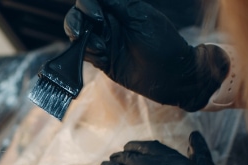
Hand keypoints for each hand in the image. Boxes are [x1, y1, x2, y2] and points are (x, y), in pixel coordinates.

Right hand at [64, 0, 228, 111]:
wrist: (172, 75)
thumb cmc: (163, 43)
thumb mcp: (140, 17)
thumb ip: (117, 4)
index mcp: (118, 10)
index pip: (91, 2)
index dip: (87, 5)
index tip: (96, 14)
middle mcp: (109, 25)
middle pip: (79, 17)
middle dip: (75, 22)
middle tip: (80, 32)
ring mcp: (105, 43)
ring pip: (79, 36)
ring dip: (82, 40)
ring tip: (100, 48)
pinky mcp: (104, 62)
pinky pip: (86, 54)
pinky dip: (87, 54)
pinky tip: (102, 56)